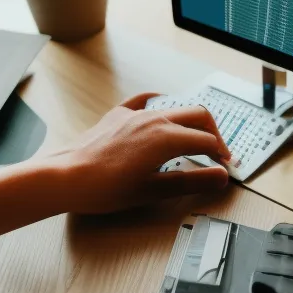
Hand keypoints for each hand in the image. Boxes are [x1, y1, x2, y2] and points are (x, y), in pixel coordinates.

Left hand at [48, 93, 230, 213]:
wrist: (67, 176)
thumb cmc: (106, 188)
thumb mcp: (153, 191)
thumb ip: (191, 181)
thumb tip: (220, 176)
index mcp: (166, 137)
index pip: (206, 140)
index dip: (221, 154)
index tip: (225, 166)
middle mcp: (154, 119)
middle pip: (198, 116)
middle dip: (213, 132)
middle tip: (218, 152)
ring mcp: (136, 113)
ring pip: (174, 109)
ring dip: (189, 123)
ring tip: (192, 140)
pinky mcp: (119, 114)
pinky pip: (145, 101)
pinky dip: (160, 104)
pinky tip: (161, 109)